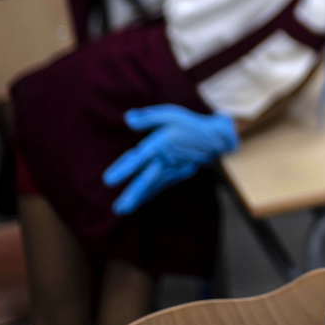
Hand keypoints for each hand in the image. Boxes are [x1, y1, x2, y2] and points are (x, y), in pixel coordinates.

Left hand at [102, 105, 238, 215]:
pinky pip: (161, 186)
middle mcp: (165, 161)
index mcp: (159, 145)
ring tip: (122, 209)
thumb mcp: (170, 115)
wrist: (216, 138)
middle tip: (117, 209)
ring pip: (152, 187)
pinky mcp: (178, 175)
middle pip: (145, 180)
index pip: (138, 159)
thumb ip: (148, 118)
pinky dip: (150, 194)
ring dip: (137, 198)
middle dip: (131, 194)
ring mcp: (172, 171)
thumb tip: (128, 118)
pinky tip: (141, 201)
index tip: (108, 181)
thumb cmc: (190, 124)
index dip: (123, 169)